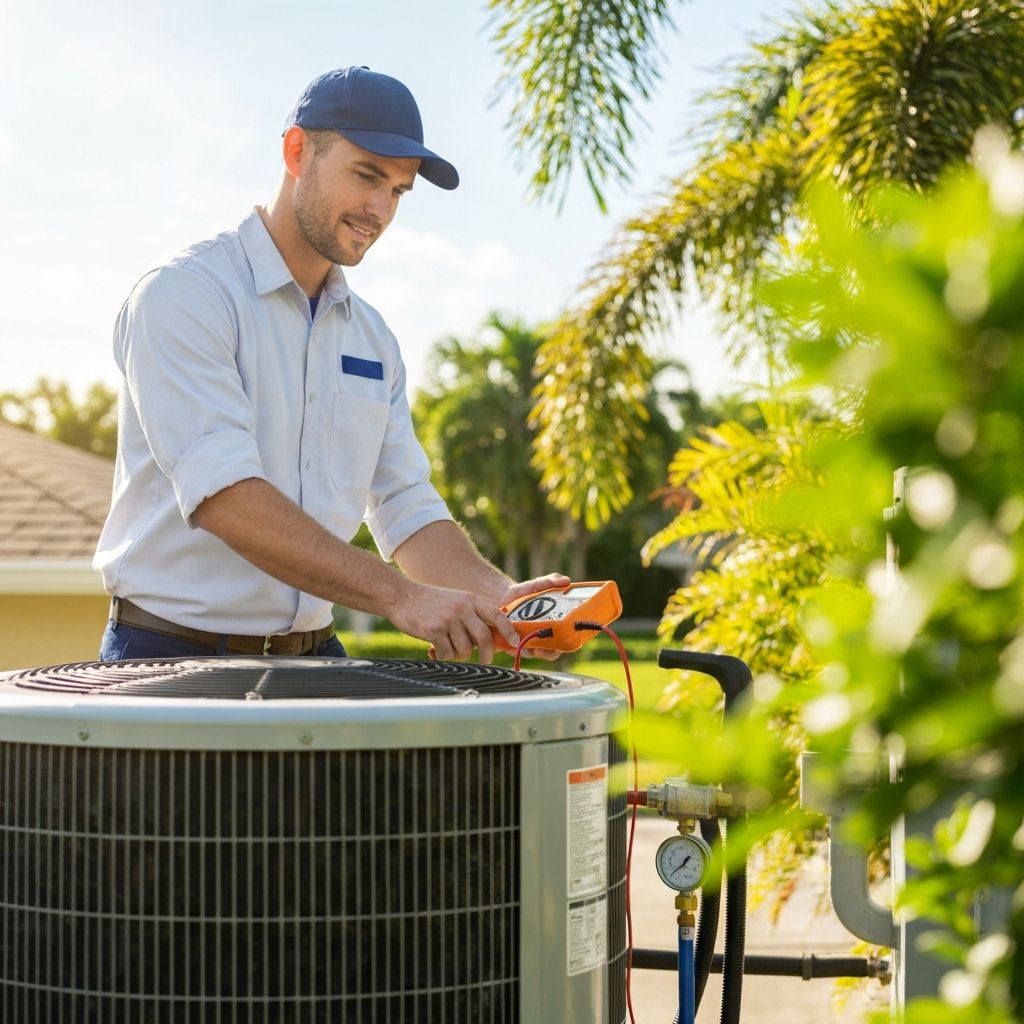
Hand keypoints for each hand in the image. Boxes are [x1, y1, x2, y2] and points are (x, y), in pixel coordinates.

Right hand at [388, 581, 518, 663]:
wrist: (401, 596)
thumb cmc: (429, 602)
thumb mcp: (455, 601)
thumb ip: (471, 615)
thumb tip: (487, 641)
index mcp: (470, 600)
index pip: (497, 615)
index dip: (508, 631)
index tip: (515, 643)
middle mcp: (462, 608)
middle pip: (484, 637)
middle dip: (487, 654)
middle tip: (485, 660)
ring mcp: (448, 618)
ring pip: (465, 649)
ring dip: (458, 655)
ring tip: (447, 648)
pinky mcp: (434, 630)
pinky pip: (447, 653)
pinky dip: (443, 656)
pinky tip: (435, 650)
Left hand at [497, 573, 571, 660]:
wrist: (501, 597)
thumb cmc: (523, 593)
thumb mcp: (536, 586)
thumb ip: (550, 582)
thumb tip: (566, 581)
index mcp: (551, 626)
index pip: (563, 640)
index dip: (565, 643)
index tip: (562, 640)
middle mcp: (540, 637)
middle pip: (550, 652)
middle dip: (549, 652)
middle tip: (544, 646)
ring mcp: (526, 641)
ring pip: (532, 654)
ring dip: (531, 652)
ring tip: (528, 645)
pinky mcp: (511, 644)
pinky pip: (515, 652)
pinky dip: (515, 650)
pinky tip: (512, 644)